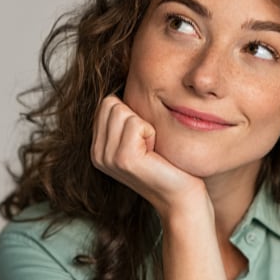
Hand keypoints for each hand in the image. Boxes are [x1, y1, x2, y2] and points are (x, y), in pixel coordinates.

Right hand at [91, 95, 208, 220]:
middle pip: (111, 104)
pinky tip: (155, 153)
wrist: (181, 196)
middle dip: (137, 117)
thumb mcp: (141, 139)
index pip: (106, 103)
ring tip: (152, 149)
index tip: (144, 138)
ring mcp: (108, 158)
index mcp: (98, 147)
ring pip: (122, 111)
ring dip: (145, 125)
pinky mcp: (124, 159)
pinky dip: (151, 132)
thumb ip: (126, 119)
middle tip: (149, 144)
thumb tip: (125, 82)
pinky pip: (136, 123)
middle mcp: (97, 154)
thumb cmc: (168, 163)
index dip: (132, 113)